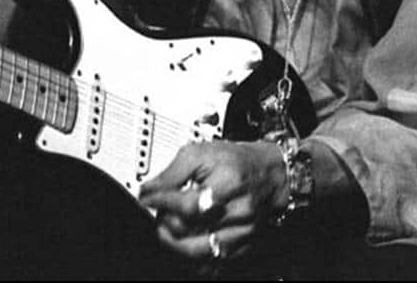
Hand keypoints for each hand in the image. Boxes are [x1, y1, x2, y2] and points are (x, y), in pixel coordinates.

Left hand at [137, 140, 289, 262]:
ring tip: (171, 226)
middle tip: (162, 211)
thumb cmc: (235, 162)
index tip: (147, 198)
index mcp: (228, 183)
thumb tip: (148, 190)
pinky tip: (187, 241)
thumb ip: (172, 172)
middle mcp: (238, 212)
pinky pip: (212, 263)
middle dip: (165, 222)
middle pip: (190, 231)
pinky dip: (193, 257)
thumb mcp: (200, 153)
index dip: (161, 203)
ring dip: (175, 241)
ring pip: (198, 252)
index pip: (186, 205)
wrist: (269, 174)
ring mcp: (242, 233)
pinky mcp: (243, 247)